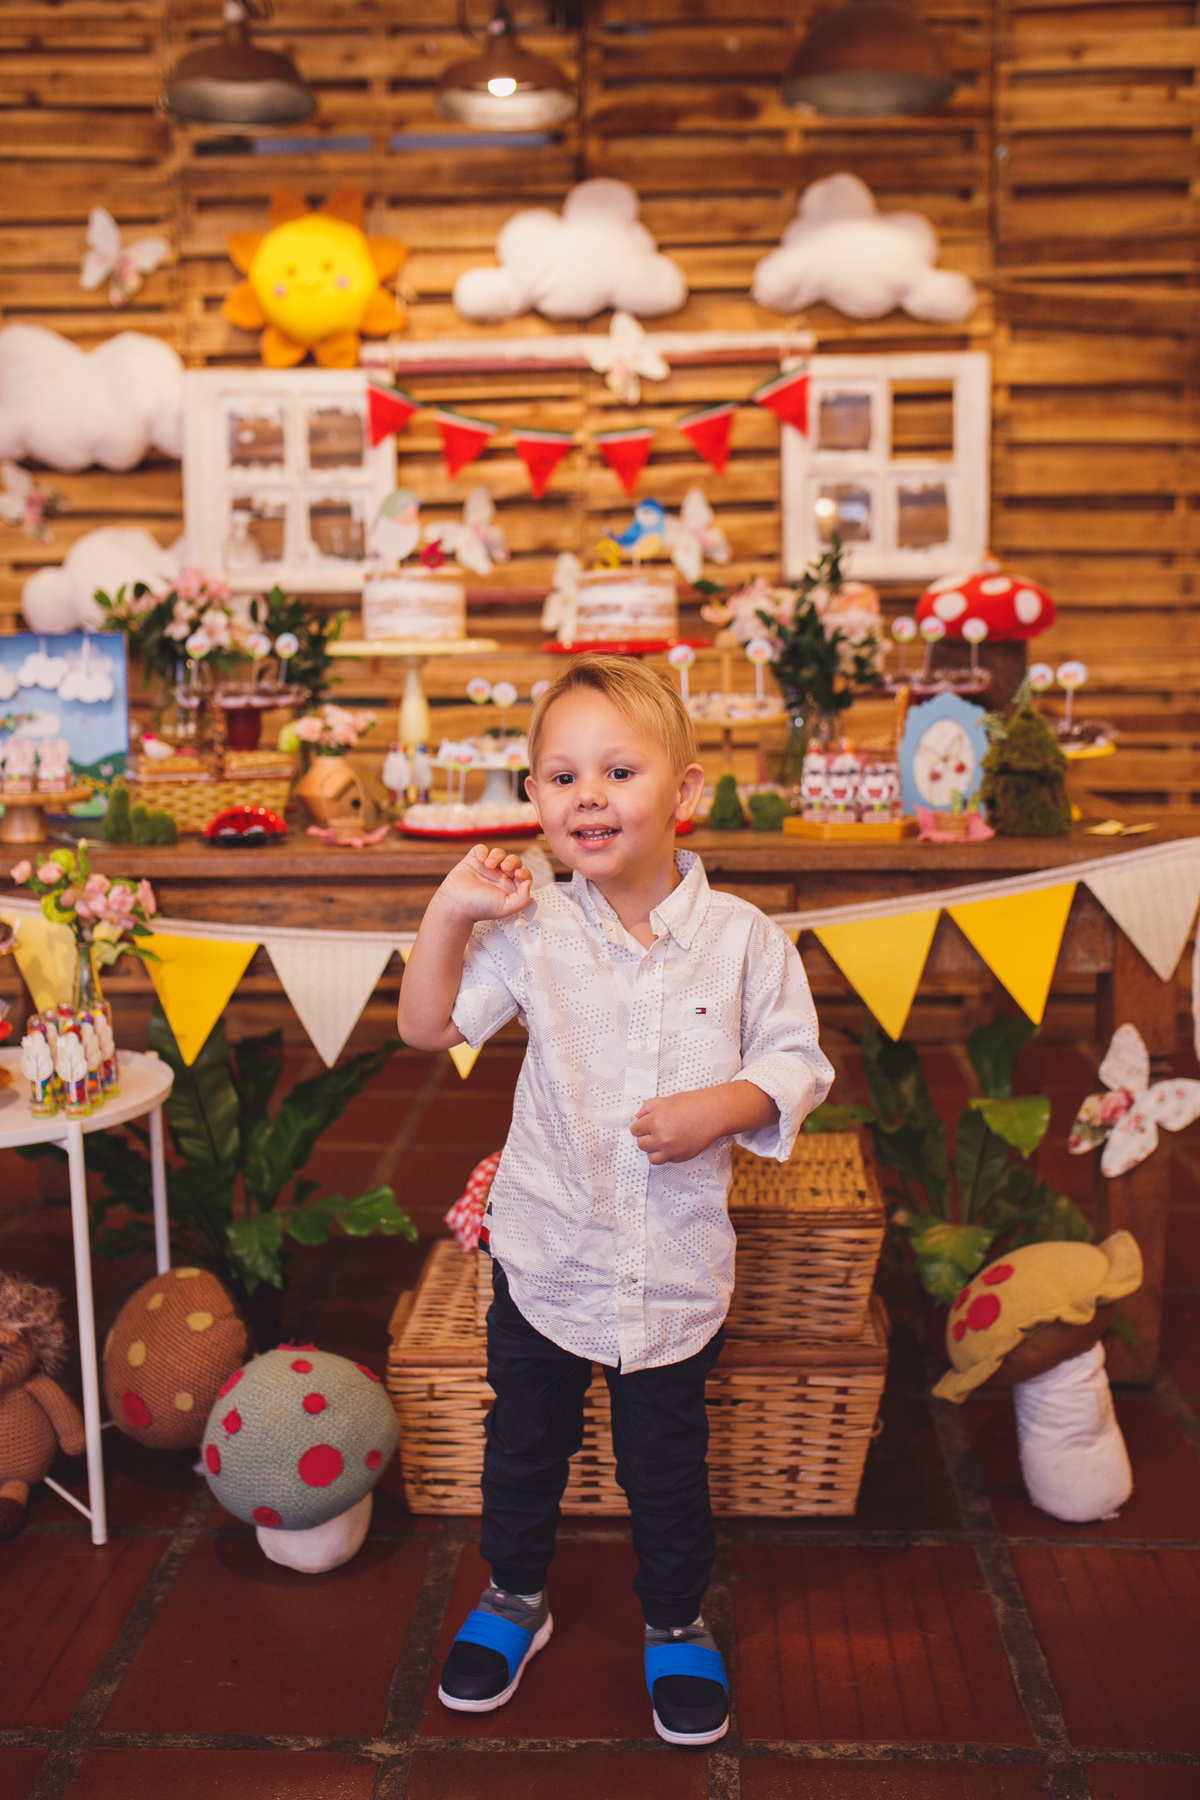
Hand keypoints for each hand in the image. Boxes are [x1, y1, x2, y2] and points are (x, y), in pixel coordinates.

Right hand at [436, 845, 532, 926]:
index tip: (517, 874)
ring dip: (497, 856)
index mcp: (509, 888)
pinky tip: (480, 860)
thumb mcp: (506, 908)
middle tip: (505, 868)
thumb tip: (528, 882)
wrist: (456, 904)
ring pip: (499, 853)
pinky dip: (483, 851)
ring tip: (488, 865)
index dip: (523, 872)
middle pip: (513, 861)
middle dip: (512, 861)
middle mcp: (499, 877)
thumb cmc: (480, 908)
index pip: (523, 875)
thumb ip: (523, 898)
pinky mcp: (473, 861)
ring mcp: (486, 868)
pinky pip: (482, 849)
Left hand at [631, 1081, 779, 1164]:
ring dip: (653, 1149)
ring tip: (660, 1140)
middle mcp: (661, 1138)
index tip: (644, 1124)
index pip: (635, 1130)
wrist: (713, 1113)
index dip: (639, 1126)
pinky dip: (666, 1154)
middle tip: (654, 1130)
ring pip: (651, 1157)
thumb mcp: (666, 1100)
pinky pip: (666, 1160)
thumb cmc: (692, 1104)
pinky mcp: (681, 1157)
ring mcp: (672, 1150)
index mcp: (655, 1122)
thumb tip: (638, 1117)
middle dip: (645, 1136)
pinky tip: (672, 1143)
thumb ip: (648, 1107)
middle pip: (641, 1144)